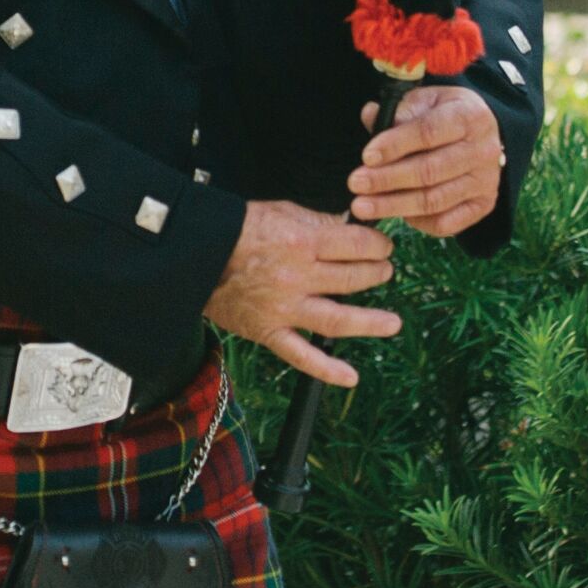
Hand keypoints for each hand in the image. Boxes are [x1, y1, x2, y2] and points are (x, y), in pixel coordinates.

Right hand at [203, 200, 400, 387]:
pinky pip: (301, 355)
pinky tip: (351, 377)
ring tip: (392, 323)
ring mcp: (284, 308)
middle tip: (384, 271)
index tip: (383, 246)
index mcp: (302, 241)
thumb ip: (317, 222)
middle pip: (352, 279)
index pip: (356, 245)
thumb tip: (349, 227)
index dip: (377, 245)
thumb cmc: (237, 227)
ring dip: (369, 322)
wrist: (195, 252)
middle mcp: (298, 276)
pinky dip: (327, 369)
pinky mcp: (269, 331)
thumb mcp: (281, 211)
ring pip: (337, 320)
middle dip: (376, 273)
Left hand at [348, 84, 503, 237]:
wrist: (478, 134)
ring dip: (394, 205)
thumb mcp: (424, 102)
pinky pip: (446, 223)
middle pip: (430, 171)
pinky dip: (418, 222)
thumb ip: (397, 111)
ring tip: (363, 206)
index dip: (395, 145)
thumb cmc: (442, 114)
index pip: (428, 132)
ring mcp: (486, 181)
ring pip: (435, 200)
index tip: (366, 156)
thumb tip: (369, 115)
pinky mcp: (483, 205)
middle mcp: (483, 150)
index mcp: (469, 116)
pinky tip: (395, 215)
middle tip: (355, 184)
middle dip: (387, 180)